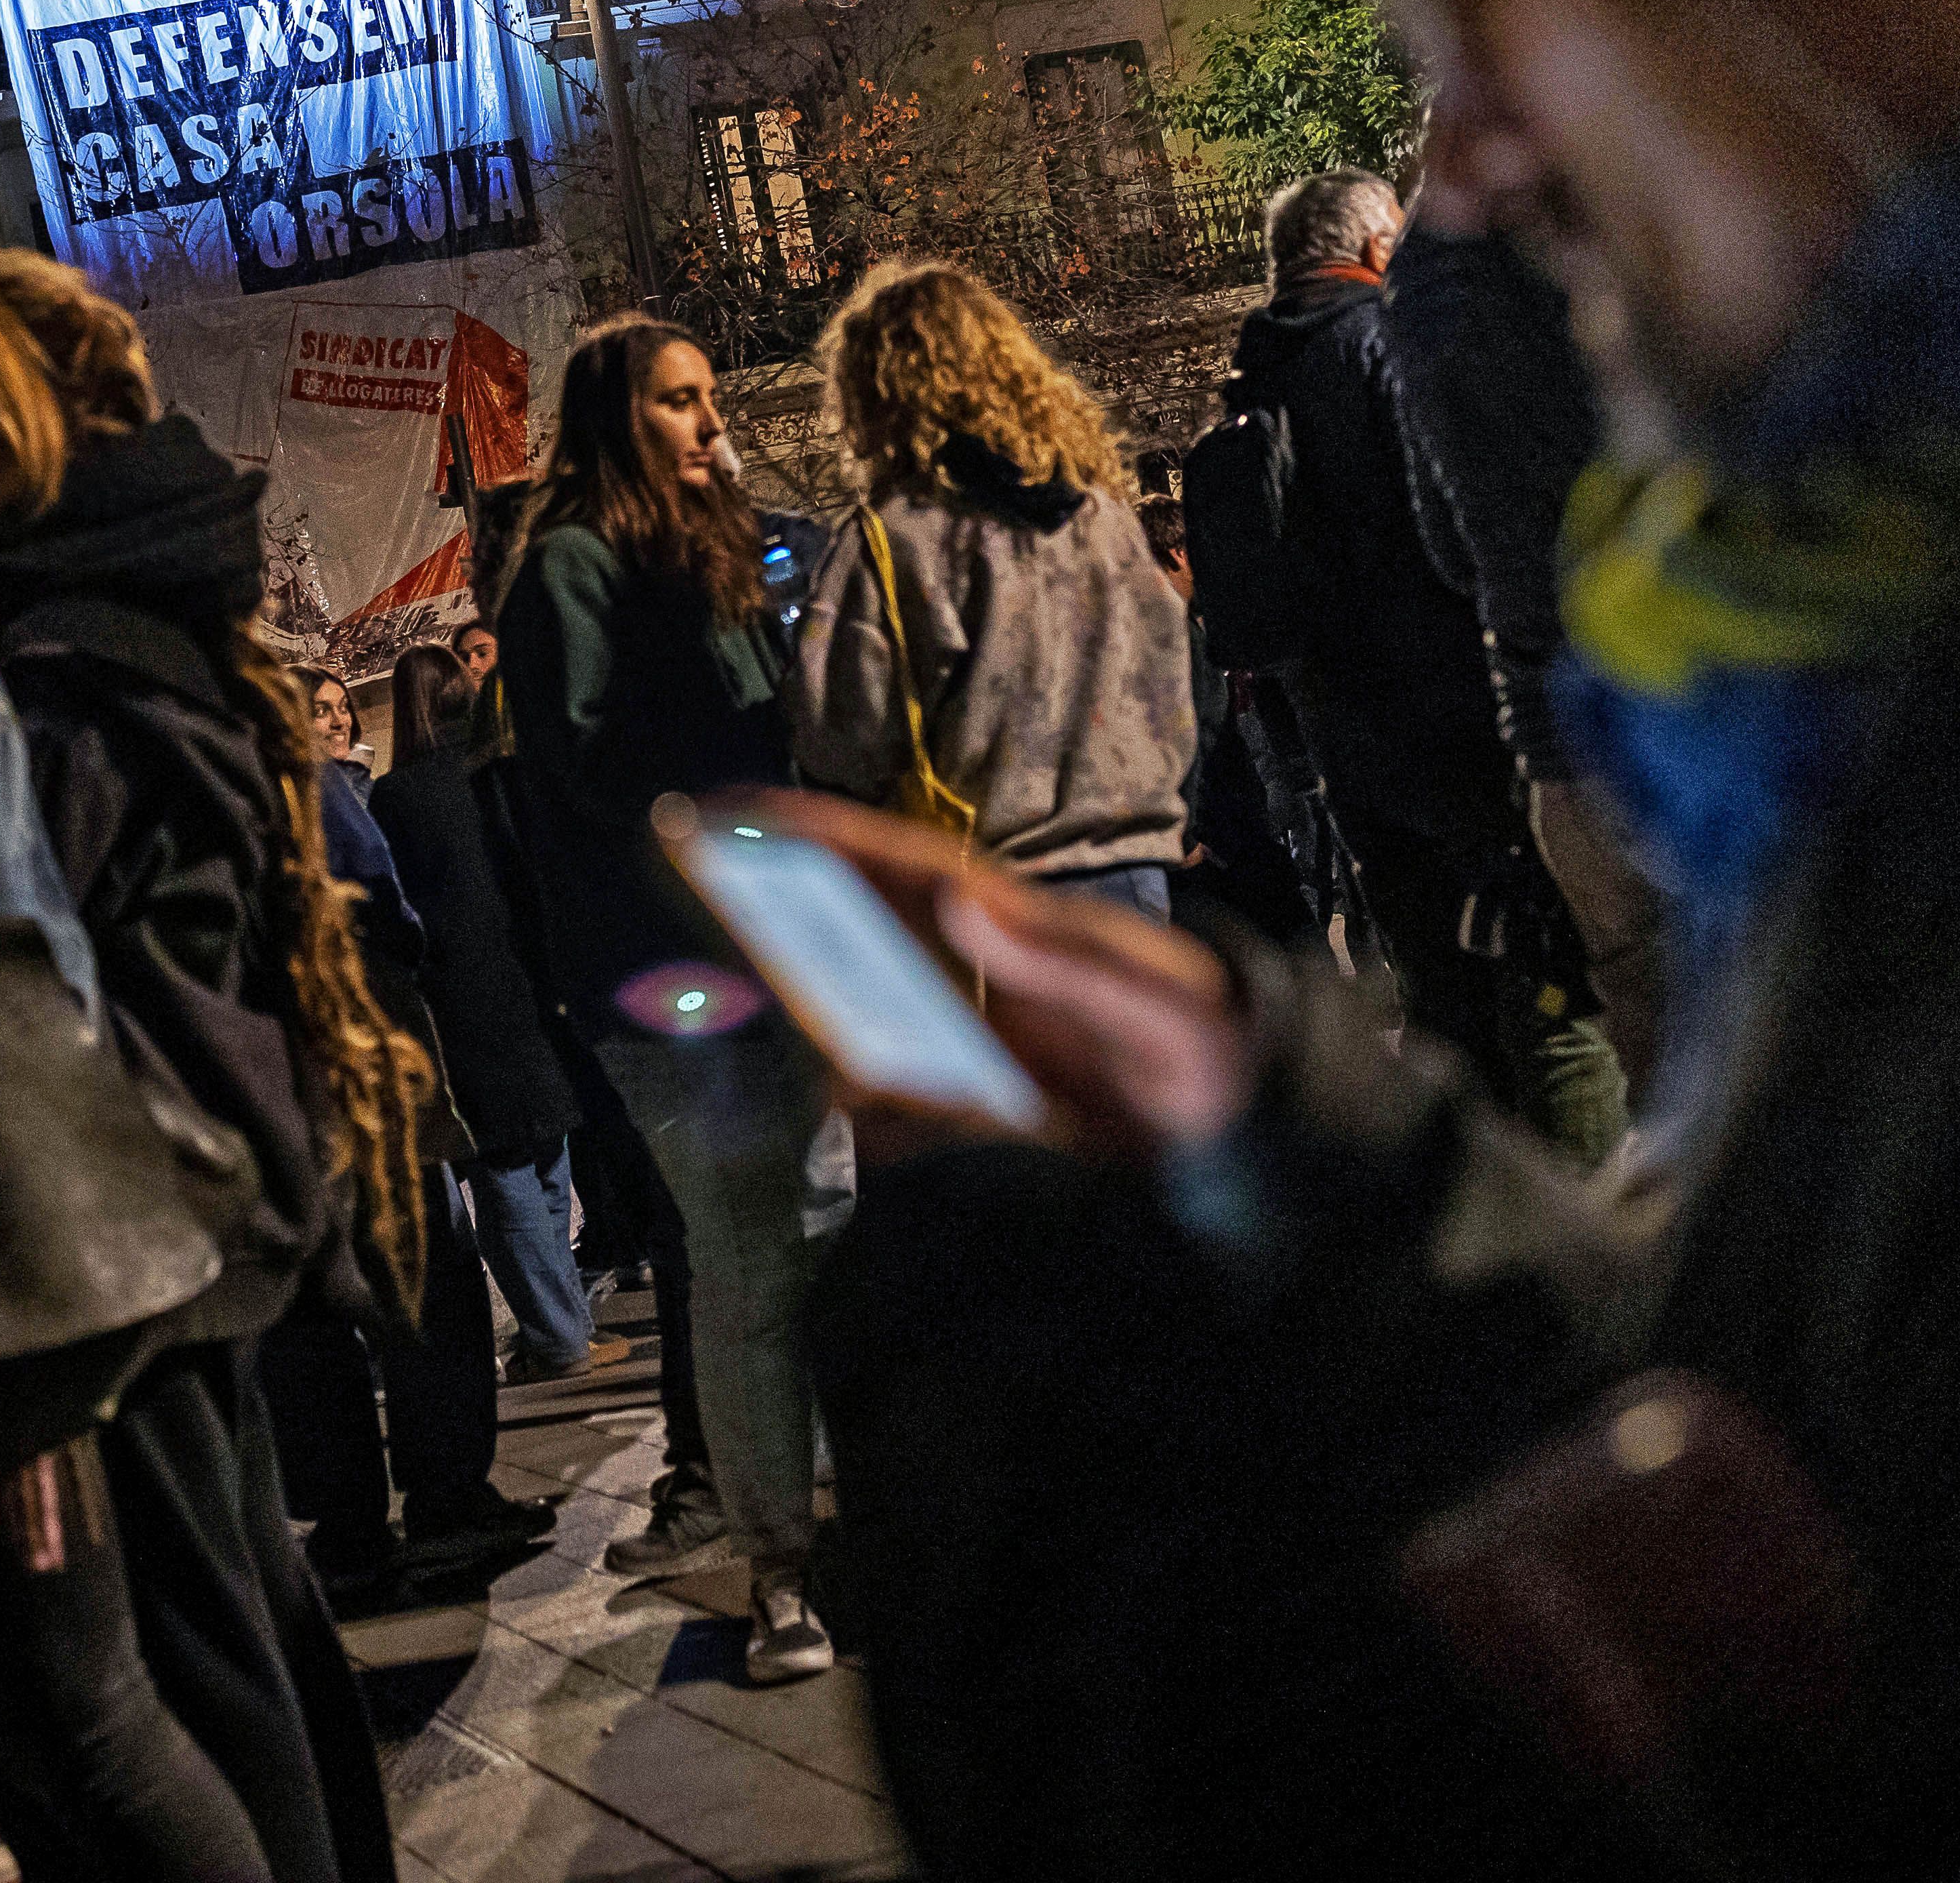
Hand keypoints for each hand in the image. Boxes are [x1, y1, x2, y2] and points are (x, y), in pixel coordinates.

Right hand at [719, 791, 1254, 1165]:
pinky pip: (899, 1113)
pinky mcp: (982, 1118)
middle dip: (780, 906)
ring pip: (865, 1021)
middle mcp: (982, 979)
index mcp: (1017, 930)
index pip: (901, 869)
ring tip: (749, 1004)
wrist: (1263, 1147)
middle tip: (697, 882)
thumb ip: (1066, 961)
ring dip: (811, 1012)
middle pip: (861, 934)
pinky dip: (865, 1116)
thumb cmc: (1215, 1048)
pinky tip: (841, 1123)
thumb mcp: (1158, 1004)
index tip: (737, 811)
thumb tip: (959, 898)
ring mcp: (976, 1047)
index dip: (819, 837)